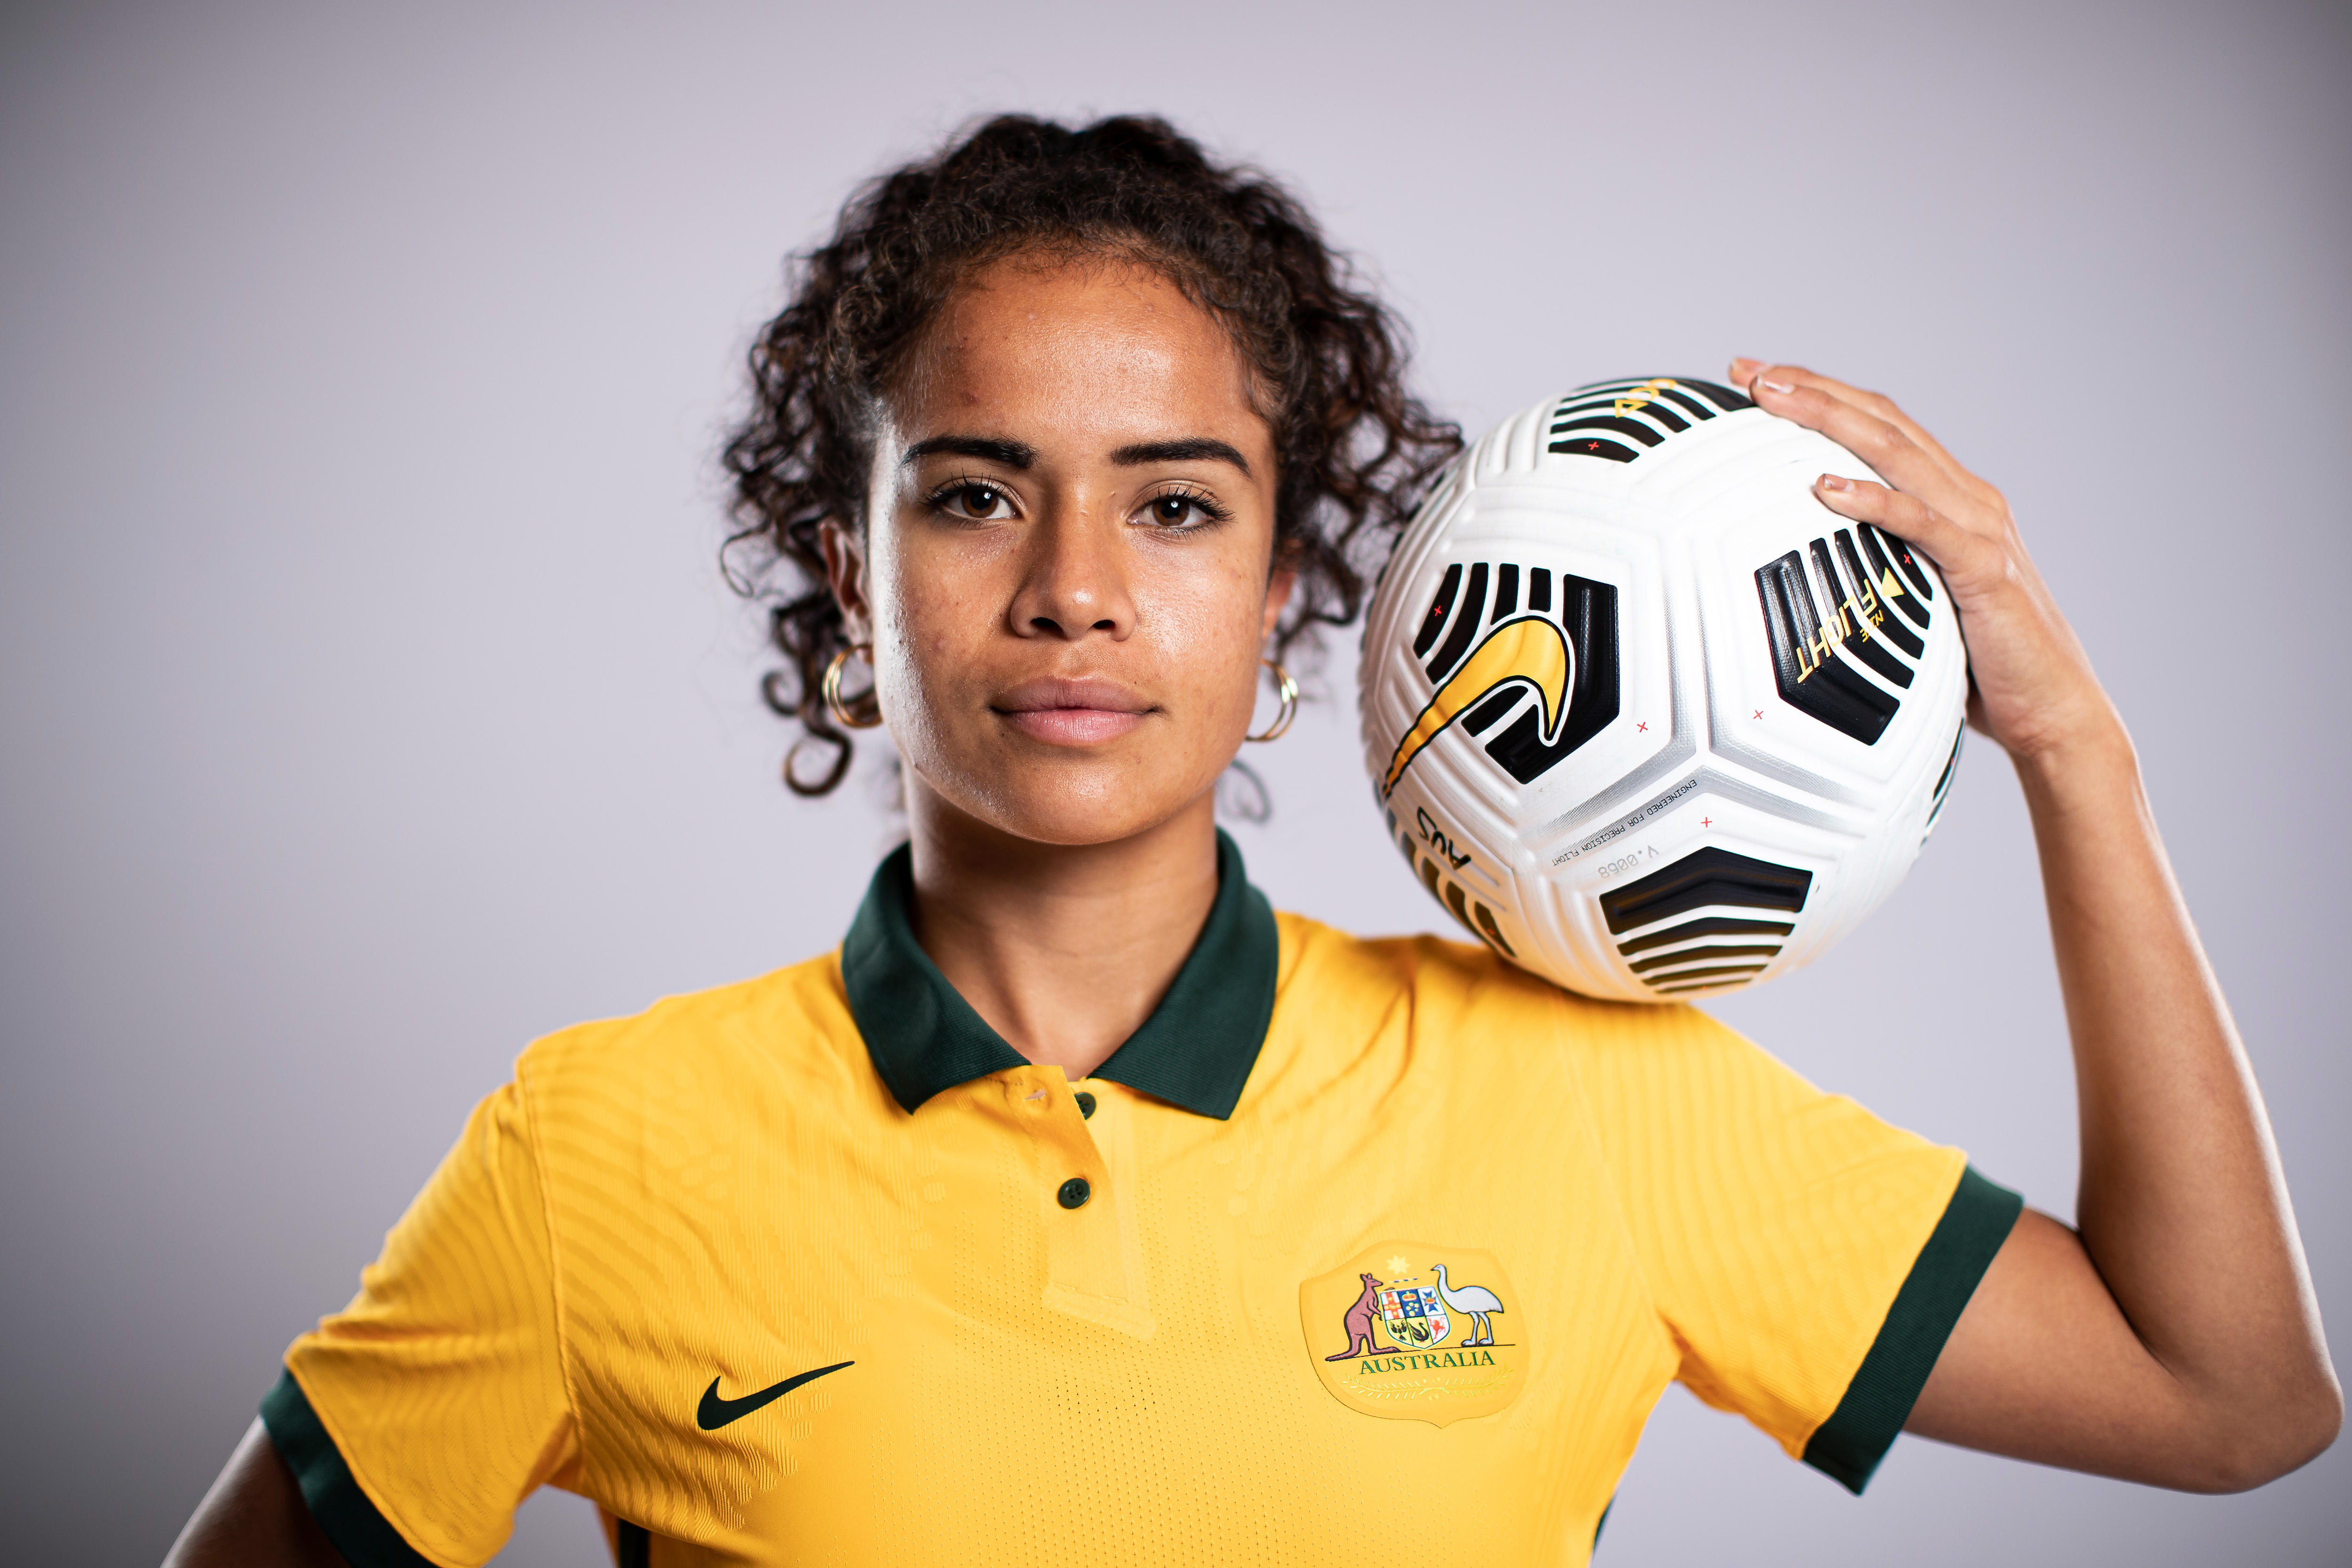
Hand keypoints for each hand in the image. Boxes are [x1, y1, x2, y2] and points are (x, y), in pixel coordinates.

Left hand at [1728, 359, 2116, 767]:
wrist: (2051, 710)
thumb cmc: (1976, 665)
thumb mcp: (1913, 601)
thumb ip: (1874, 571)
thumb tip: (1797, 576)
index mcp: (1952, 498)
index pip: (1879, 425)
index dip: (1821, 394)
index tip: (1756, 378)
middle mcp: (1968, 498)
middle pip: (1881, 422)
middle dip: (1812, 390)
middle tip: (1747, 370)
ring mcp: (1979, 528)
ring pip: (1896, 453)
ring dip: (1829, 420)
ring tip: (1771, 400)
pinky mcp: (1984, 570)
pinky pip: (1920, 524)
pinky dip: (1872, 500)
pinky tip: (1823, 487)